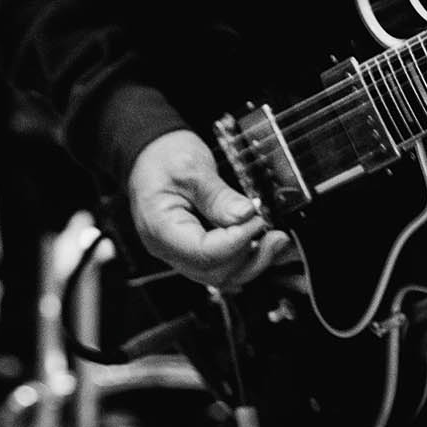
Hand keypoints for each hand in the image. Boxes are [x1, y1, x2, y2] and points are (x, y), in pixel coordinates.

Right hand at [127, 129, 290, 289]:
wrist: (150, 152)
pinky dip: (245, 258)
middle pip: (214, 272)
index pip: (204, 252)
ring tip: (276, 242)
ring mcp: (180, 252)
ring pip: (220, 275)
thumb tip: (245, 215)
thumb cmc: (161, 157)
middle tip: (276, 235)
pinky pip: (221, 264)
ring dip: (252, 262)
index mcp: (160, 228)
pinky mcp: (194, 249)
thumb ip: (218, 195)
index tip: (257, 219)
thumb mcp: (191, 167)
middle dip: (250, 257)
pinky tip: (263, 245)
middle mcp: (168, 248)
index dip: (236, 241)